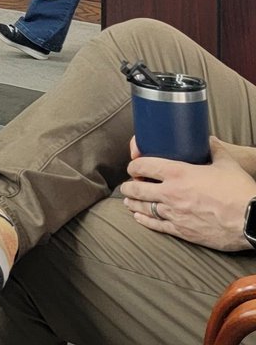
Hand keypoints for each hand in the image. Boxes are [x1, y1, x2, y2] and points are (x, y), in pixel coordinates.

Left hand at [119, 138, 255, 250]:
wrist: (253, 220)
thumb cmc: (239, 191)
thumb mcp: (226, 163)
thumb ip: (214, 149)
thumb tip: (209, 139)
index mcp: (178, 173)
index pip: (143, 166)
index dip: (133, 165)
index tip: (133, 166)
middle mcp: (171, 193)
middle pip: (138, 188)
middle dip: (129, 186)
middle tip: (126, 185)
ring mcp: (175, 213)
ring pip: (144, 208)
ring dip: (133, 203)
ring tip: (128, 201)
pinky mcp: (183, 231)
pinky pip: (158, 226)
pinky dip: (145, 221)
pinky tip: (139, 218)